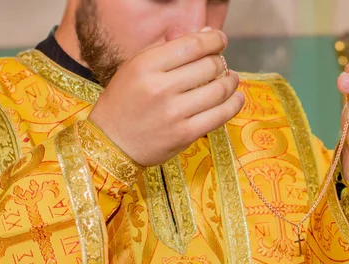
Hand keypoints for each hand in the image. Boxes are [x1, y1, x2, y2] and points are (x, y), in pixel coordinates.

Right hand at [89, 28, 243, 166]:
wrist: (111, 143)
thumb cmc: (123, 103)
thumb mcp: (135, 68)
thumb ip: (169, 51)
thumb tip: (207, 34)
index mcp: (146, 66)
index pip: (192, 45)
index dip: (214, 39)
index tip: (220, 40)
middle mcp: (160, 88)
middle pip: (209, 66)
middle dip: (221, 61)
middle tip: (222, 63)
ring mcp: (174, 113)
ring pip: (218, 90)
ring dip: (231, 81)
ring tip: (231, 79)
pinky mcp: (185, 134)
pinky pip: (220, 116)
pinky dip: (234, 104)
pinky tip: (236, 98)